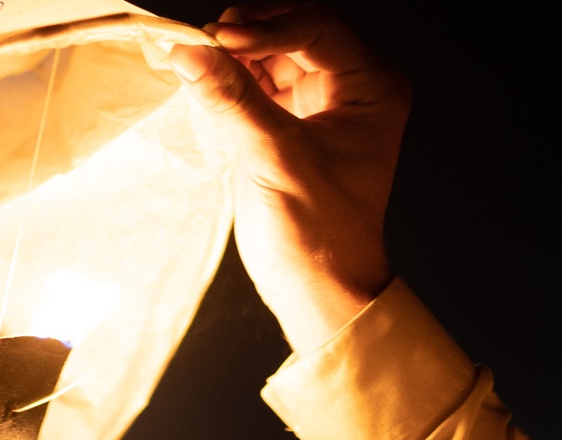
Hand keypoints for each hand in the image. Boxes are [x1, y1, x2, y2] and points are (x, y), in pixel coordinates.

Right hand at [169, 4, 409, 351]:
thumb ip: (232, 100)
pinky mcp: (291, 124)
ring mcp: (322, 103)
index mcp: (372, 86)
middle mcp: (353, 86)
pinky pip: (258, 85)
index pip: (314, 28)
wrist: (318, 289)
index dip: (262, 29)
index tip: (214, 42)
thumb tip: (189, 51)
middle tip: (200, 48)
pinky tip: (205, 86)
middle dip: (245, 35)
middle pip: (293, 31)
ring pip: (272, 54)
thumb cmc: (317, 233)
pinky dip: (231, 81)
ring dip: (233, 57)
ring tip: (197, 67)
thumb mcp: (274, 159)